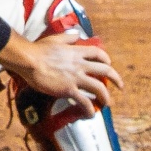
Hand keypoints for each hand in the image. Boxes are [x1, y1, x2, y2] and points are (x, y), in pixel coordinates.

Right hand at [0, 33, 121, 107]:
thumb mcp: (55, 39)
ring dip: (106, 97)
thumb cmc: (39, 49)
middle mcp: (80, 65)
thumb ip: (68, 37)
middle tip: (120, 86)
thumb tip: (77, 35)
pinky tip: (90, 114)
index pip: (98, 53)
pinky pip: (84, 101)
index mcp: (77, 52)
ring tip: (107, 103)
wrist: (29, 60)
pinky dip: (89, 109)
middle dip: (116, 79)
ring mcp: (76, 78)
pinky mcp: (69, 90)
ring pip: (99, 88)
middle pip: (105, 71)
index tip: (109, 64)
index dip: (106, 59)